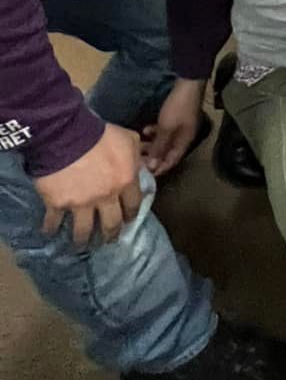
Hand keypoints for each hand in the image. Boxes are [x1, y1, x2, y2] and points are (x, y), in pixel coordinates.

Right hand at [35, 124, 142, 245]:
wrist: (66, 135)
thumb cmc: (100, 134)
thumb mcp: (128, 139)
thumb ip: (136, 156)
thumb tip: (142, 165)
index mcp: (125, 182)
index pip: (133, 205)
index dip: (131, 214)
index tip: (128, 220)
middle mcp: (106, 198)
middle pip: (111, 223)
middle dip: (111, 234)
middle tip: (109, 240)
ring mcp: (81, 204)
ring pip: (84, 230)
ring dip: (83, 240)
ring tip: (81, 245)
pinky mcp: (58, 204)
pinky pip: (54, 221)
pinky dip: (51, 228)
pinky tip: (49, 232)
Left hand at [141, 78, 204, 175]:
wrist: (188, 83)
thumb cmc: (178, 107)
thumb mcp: (166, 128)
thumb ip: (158, 147)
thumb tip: (151, 166)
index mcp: (185, 142)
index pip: (172, 161)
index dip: (160, 169)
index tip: (145, 175)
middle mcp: (184, 137)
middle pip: (168, 152)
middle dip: (153, 157)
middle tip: (137, 162)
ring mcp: (181, 127)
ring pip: (165, 141)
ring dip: (152, 145)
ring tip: (137, 147)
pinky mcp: (176, 118)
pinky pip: (164, 131)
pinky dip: (155, 133)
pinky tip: (145, 130)